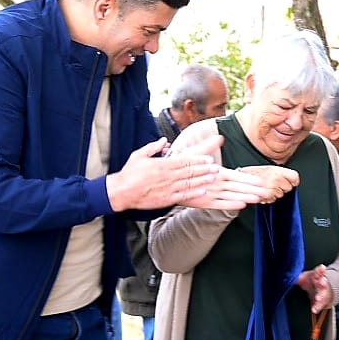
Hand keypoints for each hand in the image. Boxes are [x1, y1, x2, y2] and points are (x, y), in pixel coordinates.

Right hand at [107, 135, 226, 210]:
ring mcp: (168, 188)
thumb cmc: (129, 173)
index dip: (198, 160)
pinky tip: (203, 190)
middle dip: (205, 169)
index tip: (208, 158)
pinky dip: (194, 193)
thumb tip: (164, 140)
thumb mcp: (139, 155)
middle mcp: (167, 176)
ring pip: (189, 183)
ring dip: (203, 180)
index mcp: (162, 165)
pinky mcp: (166, 199)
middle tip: (216, 167)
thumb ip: (153, 147)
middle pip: (190, 171)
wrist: (121, 192)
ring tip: (214, 177)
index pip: (184, 161)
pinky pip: (183, 195)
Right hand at [235, 164, 299, 202]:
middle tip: (274, 185)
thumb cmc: (253, 174)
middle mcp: (274, 178)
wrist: (239, 179)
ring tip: (266, 188)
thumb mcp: (268, 169)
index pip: (294, 176)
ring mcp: (270, 188)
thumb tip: (294, 179)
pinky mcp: (265, 197)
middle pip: (288, 187)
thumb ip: (281, 173)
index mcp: (276, 169)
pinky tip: (263, 194)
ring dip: (275, 194)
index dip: (293, 181)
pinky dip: (268, 198)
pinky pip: (272, 200)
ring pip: (280, 195)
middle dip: (282, 188)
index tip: (291, 182)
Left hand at [296, 263, 332, 313]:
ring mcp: (323, 293)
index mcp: (317, 276)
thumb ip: (298, 277)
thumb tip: (288, 277)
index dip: (320, 270)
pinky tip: (314, 309)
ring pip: (324, 295)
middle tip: (321, 282)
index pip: (319, 272)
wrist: (322, 288)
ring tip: (318, 298)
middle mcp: (322, 284)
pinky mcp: (323, 302)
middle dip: (323, 283)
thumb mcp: (305, 277)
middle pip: (323, 283)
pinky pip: (321, 305)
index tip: (322, 268)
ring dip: (321, 296)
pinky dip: (317, 307)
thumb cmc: (311, 281)